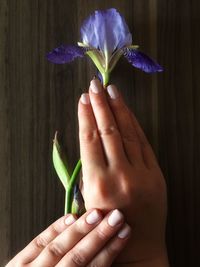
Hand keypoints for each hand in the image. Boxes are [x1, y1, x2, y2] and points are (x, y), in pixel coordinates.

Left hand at [6, 209, 130, 266]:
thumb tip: (108, 254)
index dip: (109, 250)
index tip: (124, 232)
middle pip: (76, 256)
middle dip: (98, 235)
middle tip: (116, 217)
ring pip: (58, 247)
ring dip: (79, 229)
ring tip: (98, 213)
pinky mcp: (19, 262)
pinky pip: (39, 242)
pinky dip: (55, 228)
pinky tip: (71, 217)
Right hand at [78, 79, 168, 264]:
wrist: (139, 248)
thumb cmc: (106, 227)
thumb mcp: (88, 200)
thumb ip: (88, 169)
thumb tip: (90, 138)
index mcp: (99, 185)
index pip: (90, 140)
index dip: (85, 116)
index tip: (82, 99)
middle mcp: (121, 176)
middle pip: (108, 131)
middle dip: (100, 105)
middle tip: (94, 86)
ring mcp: (142, 175)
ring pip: (128, 133)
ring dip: (119, 109)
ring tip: (111, 91)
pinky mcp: (157, 175)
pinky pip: (143, 143)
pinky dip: (134, 124)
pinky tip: (127, 112)